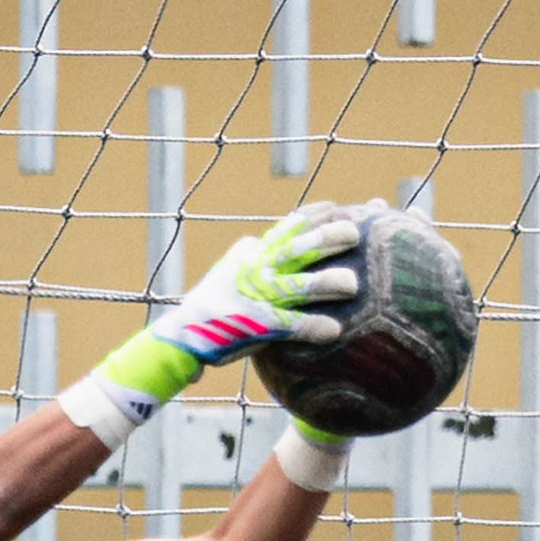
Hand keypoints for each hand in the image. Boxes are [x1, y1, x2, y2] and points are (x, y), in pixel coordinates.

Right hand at [152, 204, 363, 368]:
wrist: (184, 334)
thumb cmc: (210, 304)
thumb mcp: (227, 270)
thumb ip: (245, 255)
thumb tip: (253, 240)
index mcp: (254, 255)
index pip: (288, 228)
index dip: (313, 216)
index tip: (335, 206)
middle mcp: (259, 270)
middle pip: (300, 249)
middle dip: (329, 238)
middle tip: (355, 233)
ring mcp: (260, 297)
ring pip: (300, 285)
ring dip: (327, 283)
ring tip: (353, 284)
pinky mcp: (260, 325)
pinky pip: (292, 325)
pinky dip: (313, 327)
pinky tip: (334, 330)